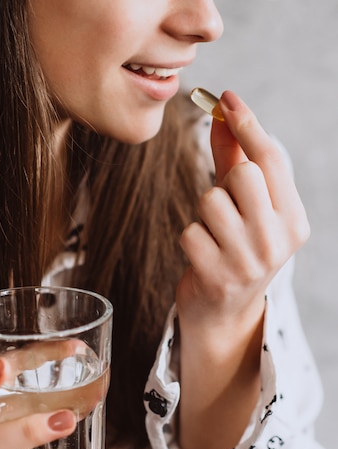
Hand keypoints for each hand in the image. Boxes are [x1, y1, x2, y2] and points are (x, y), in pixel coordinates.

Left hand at [177, 90, 308, 330]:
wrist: (223, 314)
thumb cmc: (235, 250)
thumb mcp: (246, 209)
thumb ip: (235, 160)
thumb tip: (221, 112)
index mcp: (294, 221)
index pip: (272, 160)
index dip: (248, 124)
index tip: (227, 98)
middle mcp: (277, 241)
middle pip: (243, 174)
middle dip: (225, 183)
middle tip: (227, 207)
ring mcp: (248, 262)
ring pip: (211, 201)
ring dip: (204, 215)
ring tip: (215, 237)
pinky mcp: (217, 277)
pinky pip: (189, 231)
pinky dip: (190, 238)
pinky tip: (202, 256)